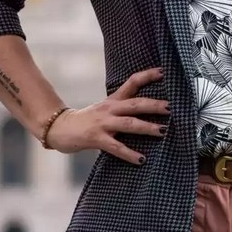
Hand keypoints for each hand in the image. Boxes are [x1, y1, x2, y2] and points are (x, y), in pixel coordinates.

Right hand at [46, 68, 168, 163]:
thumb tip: (147, 107)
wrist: (60, 128)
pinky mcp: (96, 138)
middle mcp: (109, 109)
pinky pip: (116, 147)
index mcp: (113, 100)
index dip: (147, 76)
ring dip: (147, 127)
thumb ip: (123, 107)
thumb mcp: (105, 109)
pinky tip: (141, 159)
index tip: (163, 72)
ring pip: (129, 124)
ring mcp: (103, 124)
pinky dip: (130, 154)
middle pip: (135, 104)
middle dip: (154, 105)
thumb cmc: (86, 121)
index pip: (131, 82)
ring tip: (163, 131)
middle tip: (171, 108)